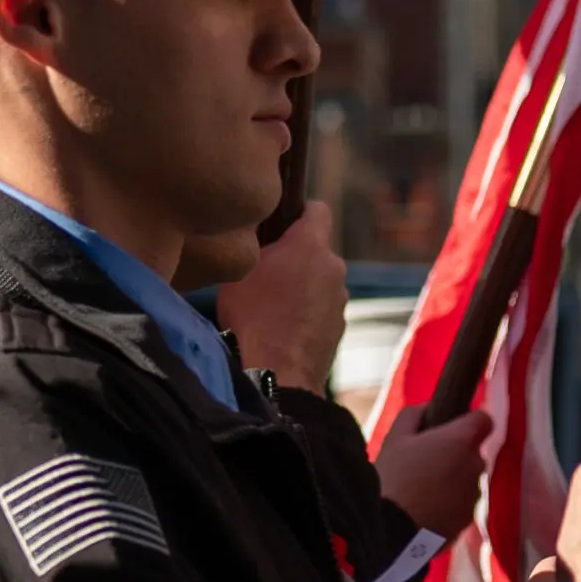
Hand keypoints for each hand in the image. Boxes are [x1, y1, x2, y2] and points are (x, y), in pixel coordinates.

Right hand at [222, 206, 349, 395]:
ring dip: (302, 287)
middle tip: (265, 274)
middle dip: (295, 257)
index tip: (280, 223)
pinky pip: (321, 309)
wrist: (278, 372)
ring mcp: (340, 299)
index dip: (298, 211)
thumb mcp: (240, 269)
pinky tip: (283, 328)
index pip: (317, 209)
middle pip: (315, 250)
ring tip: (272, 307)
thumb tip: (261, 239)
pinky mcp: (339, 326)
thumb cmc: (253, 315)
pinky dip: (307, 313)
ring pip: (319, 281)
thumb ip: (256, 246)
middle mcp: (334, 267)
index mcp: (311, 245)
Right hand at [369, 404, 489, 540]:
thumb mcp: (395, 437)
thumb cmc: (393, 477)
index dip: (469, 420)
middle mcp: (476, 466)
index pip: (484, 420)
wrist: (390, 531)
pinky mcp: (467, 521)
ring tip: (419, 490)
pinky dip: (448, 504)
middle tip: (423, 461)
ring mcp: (474, 496)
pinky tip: (423, 510)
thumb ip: (416, 414)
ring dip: (452, 480)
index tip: (450, 426)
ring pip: (467, 480)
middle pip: (473, 452)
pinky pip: (461, 504)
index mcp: (462, 441)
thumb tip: (429, 408)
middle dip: (454, 454)